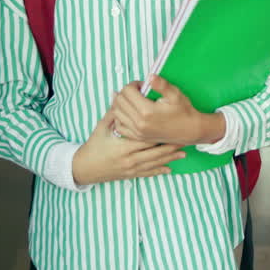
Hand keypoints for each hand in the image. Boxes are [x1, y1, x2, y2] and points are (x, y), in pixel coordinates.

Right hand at [71, 111, 185, 185]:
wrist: (85, 168)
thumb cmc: (93, 146)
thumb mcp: (101, 128)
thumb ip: (112, 112)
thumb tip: (117, 94)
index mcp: (124, 146)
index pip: (146, 138)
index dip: (160, 132)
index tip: (172, 126)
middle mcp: (130, 159)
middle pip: (155, 152)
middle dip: (170, 146)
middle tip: (184, 139)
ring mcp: (131, 169)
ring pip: (155, 163)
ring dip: (170, 158)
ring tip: (183, 153)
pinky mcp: (131, 175)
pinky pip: (148, 173)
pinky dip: (160, 170)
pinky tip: (170, 168)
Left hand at [109, 77, 224, 145]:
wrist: (189, 130)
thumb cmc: (184, 111)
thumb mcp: (175, 94)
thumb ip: (161, 84)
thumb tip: (150, 76)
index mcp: (147, 111)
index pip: (127, 91)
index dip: (133, 84)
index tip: (142, 85)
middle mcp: (139, 123)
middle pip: (119, 100)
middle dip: (126, 92)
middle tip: (137, 91)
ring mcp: (137, 131)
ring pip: (116, 112)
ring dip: (121, 103)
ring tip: (133, 100)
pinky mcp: (137, 137)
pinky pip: (119, 126)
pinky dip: (120, 117)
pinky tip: (128, 112)